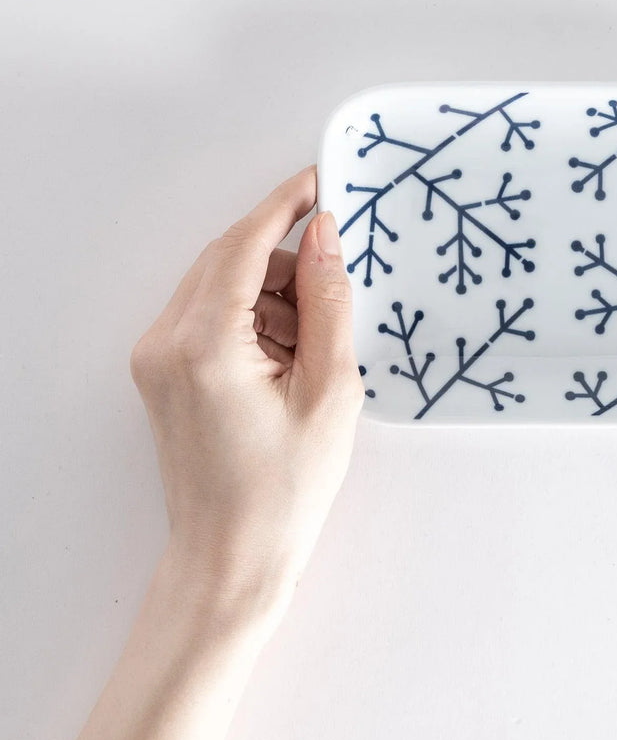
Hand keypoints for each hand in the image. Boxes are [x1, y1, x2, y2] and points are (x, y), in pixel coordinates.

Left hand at [130, 166, 363, 627]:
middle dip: (284, 255)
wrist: (232, 558)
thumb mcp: (329, 389)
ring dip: (270, 291)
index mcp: (204, 346)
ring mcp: (156, 359)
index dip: (284, 205)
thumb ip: (328, 302)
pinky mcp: (162, 373)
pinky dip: (252, 317)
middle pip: (226, 259)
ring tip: (315, 340)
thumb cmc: (285, 489)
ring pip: (218, 285)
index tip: (320, 182)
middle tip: (336, 271)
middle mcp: (165, 343)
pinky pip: (209, 316)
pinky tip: (289, 354)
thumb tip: (326, 237)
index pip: (242, 245)